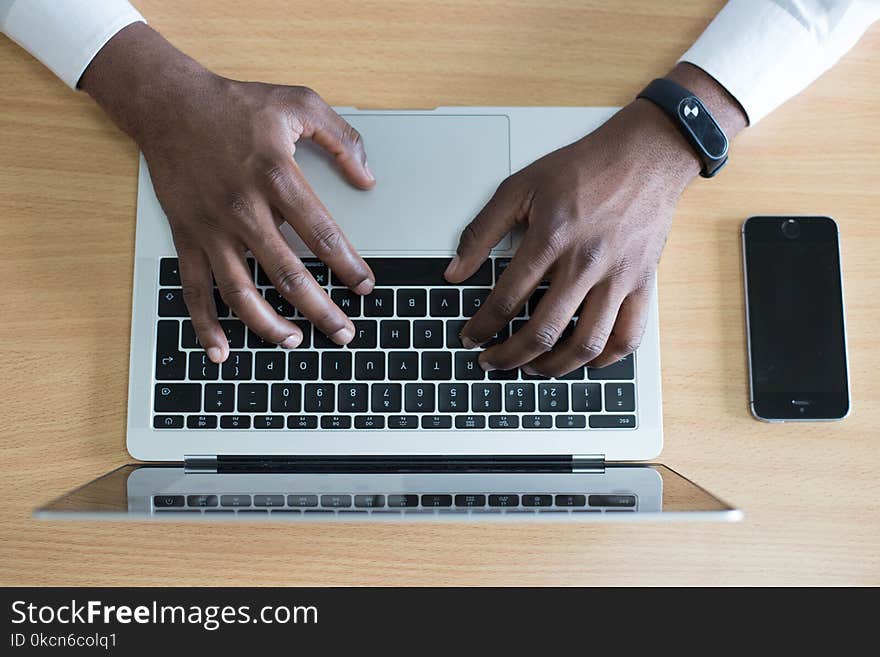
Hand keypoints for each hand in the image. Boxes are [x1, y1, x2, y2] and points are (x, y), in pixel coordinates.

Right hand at [81, 24, 374, 362]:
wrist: (168, 103)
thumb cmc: (235, 105)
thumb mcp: (298, 102)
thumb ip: (340, 138)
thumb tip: (367, 177)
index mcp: (276, 176)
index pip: (322, 235)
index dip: (348, 266)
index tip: (365, 286)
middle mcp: (243, 209)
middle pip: (288, 274)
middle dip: (321, 310)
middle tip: (344, 333)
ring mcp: (212, 228)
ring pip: (241, 291)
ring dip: (269, 326)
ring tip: (296, 342)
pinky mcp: (187, 237)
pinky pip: (194, 289)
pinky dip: (205, 324)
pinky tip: (221, 350)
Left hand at [445, 65, 745, 375]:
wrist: (645, 156)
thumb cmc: (583, 169)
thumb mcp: (519, 187)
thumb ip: (482, 231)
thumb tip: (455, 271)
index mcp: (551, 238)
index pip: (506, 299)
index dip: (482, 326)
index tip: (471, 337)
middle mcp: (586, 263)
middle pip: (542, 331)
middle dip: (509, 357)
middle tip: (492, 362)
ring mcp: (618, 278)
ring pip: (585, 344)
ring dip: (553, 367)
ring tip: (532, 368)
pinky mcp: (642, 284)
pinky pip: (627, 337)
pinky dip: (604, 359)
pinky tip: (583, 360)